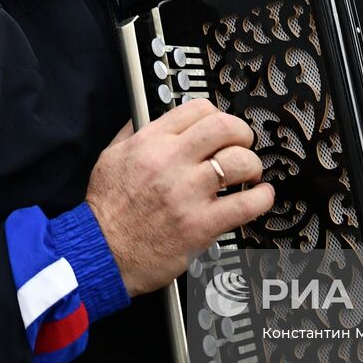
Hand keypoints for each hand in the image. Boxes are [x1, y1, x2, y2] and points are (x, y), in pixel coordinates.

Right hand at [85, 100, 274, 296]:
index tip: (221, 129)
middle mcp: (171, 163)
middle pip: (225, 128)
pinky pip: (246, 205)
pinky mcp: (201, 225)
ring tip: (249, 174)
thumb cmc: (106, 211)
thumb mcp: (110, 157)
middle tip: (243, 146)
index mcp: (150, 143)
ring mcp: (188, 194)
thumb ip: (133, 132)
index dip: (217, 115)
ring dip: (252, 166)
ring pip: (240, 162)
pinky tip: (260, 197)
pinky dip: (261, 198)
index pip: (198, 109)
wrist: (101, 253)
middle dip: (241, 134)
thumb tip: (149, 116)